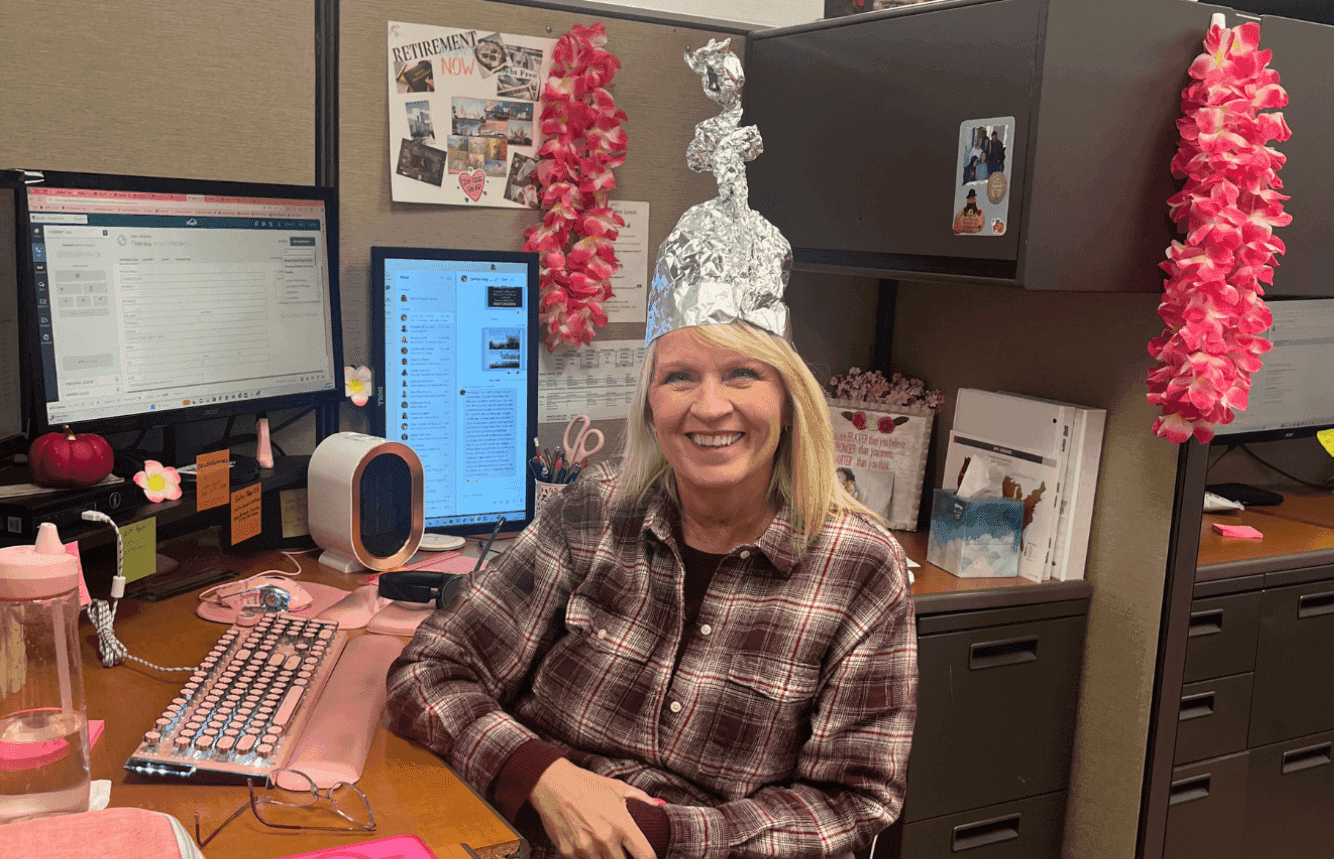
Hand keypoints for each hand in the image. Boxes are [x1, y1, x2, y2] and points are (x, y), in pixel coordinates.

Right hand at [529, 758, 661, 858]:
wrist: (553, 784)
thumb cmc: (588, 784)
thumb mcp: (618, 787)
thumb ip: (642, 798)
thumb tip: (661, 805)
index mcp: (622, 824)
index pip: (645, 856)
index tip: (647, 858)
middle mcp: (605, 839)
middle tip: (621, 850)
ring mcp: (586, 848)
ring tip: (602, 845)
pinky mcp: (568, 853)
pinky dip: (587, 858)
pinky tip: (588, 848)